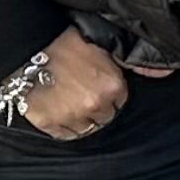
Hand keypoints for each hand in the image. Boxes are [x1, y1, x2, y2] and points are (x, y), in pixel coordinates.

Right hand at [12, 29, 129, 142]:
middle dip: (97, 110)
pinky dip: (63, 128)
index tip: (101, 92)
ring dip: (81, 121)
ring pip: (85, 129)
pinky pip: (63, 135)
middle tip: (84, 99)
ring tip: (72, 108)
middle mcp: (95, 105)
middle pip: (104, 118)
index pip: (119, 102)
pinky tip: (61, 117)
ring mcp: (72, 117)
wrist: (30, 47)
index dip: (110, 97)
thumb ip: (123, 65)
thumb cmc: (66, 43)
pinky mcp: (49, 123)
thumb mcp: (102, 49)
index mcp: (112, 86)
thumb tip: (149, 72)